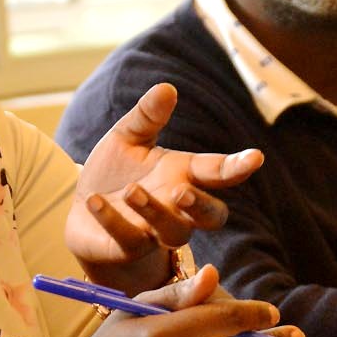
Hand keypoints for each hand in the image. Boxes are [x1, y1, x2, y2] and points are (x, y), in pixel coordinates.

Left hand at [66, 83, 263, 293]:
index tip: (255, 157)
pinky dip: (112, 221)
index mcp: (184, 174)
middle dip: (202, 205)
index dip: (237, 166)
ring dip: (155, 212)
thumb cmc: (115, 172)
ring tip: (131, 191)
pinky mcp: (127, 248)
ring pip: (173, 233)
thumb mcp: (127, 138)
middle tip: (182, 190)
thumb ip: (146, 117)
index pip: (218, 171)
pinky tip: (94, 201)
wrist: (82, 208)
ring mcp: (155, 232)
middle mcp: (178, 208)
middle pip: (211, 216)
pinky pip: (128, 240)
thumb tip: (167, 88)